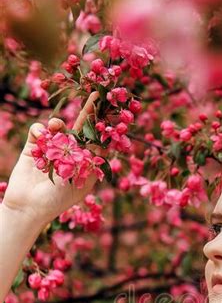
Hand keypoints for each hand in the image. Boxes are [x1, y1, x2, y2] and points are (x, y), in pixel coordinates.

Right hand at [2, 91, 99, 226]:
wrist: (29, 207)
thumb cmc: (59, 199)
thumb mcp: (82, 178)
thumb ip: (92, 158)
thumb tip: (106, 139)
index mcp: (84, 161)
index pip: (96, 139)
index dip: (102, 124)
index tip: (112, 109)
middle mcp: (70, 153)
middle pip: (80, 127)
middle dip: (88, 111)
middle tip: (97, 95)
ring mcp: (51, 149)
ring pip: (58, 127)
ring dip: (59, 124)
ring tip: (55, 126)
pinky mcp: (34, 147)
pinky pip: (39, 131)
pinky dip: (41, 130)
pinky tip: (42, 135)